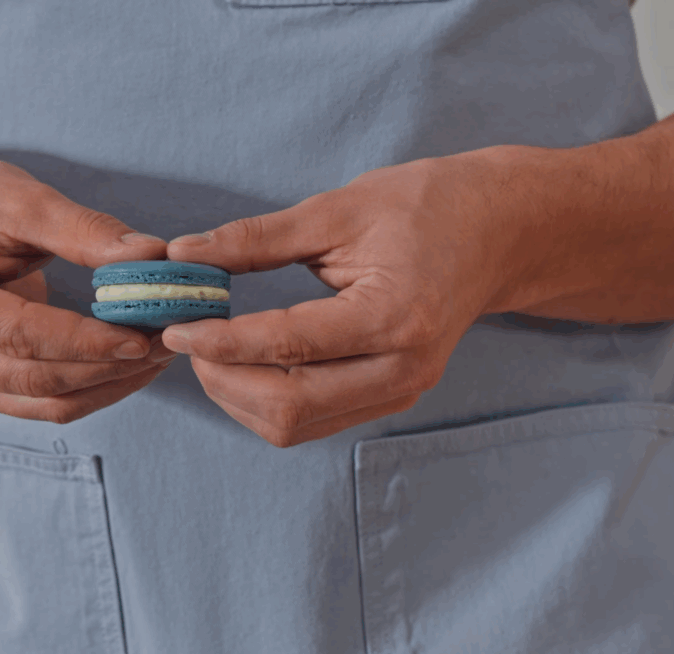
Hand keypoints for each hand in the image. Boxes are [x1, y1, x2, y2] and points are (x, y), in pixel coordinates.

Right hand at [0, 142, 179, 423]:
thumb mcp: (16, 197)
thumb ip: (83, 230)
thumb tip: (151, 257)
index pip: (19, 335)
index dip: (86, 341)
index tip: (144, 336)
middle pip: (34, 378)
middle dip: (110, 365)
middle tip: (171, 338)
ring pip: (42, 403)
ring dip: (109, 384)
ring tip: (160, 351)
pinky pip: (38, 405)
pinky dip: (89, 387)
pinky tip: (127, 362)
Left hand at [163, 150, 531, 446]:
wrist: (498, 233)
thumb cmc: (427, 207)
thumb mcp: (339, 208)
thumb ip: (258, 238)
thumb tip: (186, 254)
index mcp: (393, 317)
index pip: (288, 345)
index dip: (221, 341)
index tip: (175, 326)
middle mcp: (402, 369)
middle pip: (287, 406)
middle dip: (222, 378)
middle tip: (188, 338)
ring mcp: (401, 391)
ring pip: (295, 426)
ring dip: (239, 397)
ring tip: (211, 350)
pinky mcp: (391, 397)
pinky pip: (313, 422)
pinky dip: (266, 402)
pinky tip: (245, 364)